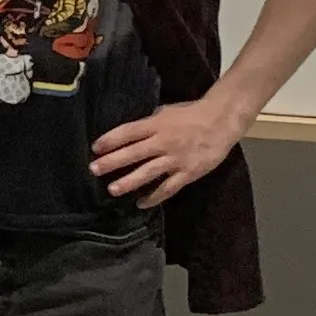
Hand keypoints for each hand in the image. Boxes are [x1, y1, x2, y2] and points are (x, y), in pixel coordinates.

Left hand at [90, 91, 247, 208]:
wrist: (222, 121)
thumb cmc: (191, 114)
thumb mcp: (166, 111)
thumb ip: (148, 123)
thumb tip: (128, 132)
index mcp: (156, 124)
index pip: (128, 132)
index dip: (110, 139)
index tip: (95, 147)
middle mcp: (164, 141)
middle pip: (134, 153)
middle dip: (112, 162)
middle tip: (94, 169)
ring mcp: (176, 159)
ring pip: (148, 172)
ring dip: (129, 182)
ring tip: (112, 190)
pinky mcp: (188, 173)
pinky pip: (168, 188)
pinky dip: (154, 197)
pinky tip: (141, 203)